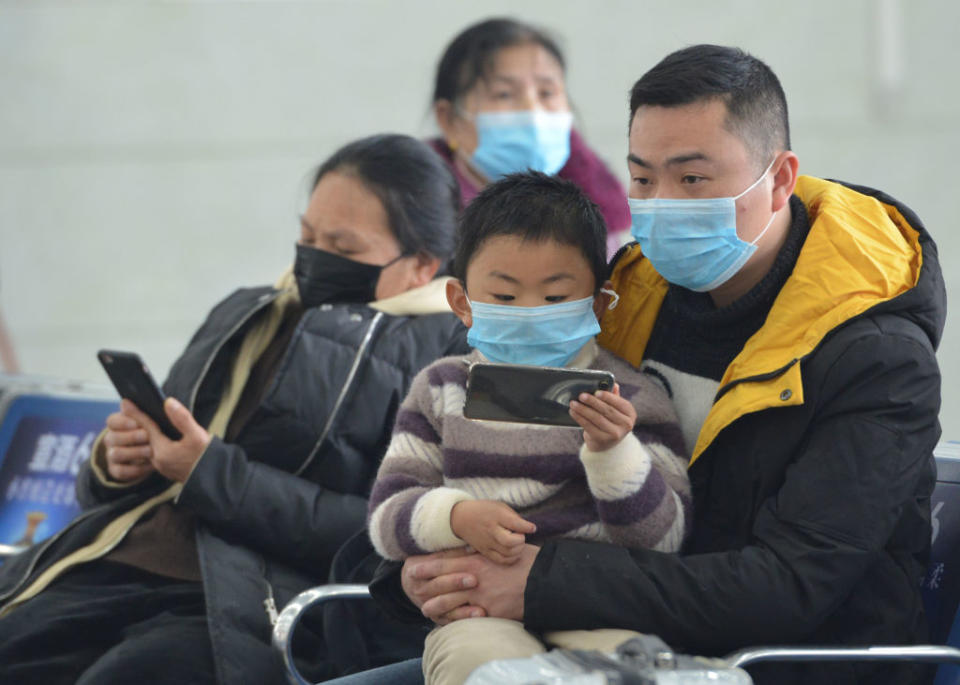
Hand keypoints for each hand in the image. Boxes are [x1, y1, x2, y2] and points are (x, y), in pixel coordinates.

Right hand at [103, 411, 154, 481]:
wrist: (158, 456)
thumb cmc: (154, 433)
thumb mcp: (151, 423)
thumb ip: (141, 414)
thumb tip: (127, 401)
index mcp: (118, 424)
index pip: (112, 420)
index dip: (122, 422)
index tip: (136, 423)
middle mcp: (112, 439)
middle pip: (111, 437)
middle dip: (130, 437)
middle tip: (147, 436)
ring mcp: (112, 455)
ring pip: (115, 454)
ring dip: (134, 452)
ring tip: (151, 451)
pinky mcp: (116, 470)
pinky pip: (120, 471)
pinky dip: (136, 469)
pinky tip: (150, 465)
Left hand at [120, 397, 210, 482]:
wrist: (215, 479)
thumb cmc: (208, 458)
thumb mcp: (197, 435)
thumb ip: (182, 418)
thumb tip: (168, 402)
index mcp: (163, 451)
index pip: (146, 427)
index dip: (136, 413)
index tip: (125, 402)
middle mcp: (158, 460)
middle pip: (143, 437)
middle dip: (136, 422)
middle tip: (129, 408)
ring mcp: (162, 466)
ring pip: (149, 445)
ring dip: (144, 432)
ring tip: (140, 419)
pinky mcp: (168, 468)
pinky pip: (155, 451)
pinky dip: (152, 441)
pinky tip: (154, 434)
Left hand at [406, 544, 538, 624]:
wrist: (544, 580)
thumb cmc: (525, 561)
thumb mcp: (500, 551)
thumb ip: (481, 553)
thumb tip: (467, 551)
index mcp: (475, 561)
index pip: (443, 562)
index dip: (426, 565)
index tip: (413, 566)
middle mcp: (473, 579)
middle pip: (441, 583)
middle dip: (425, 585)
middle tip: (412, 587)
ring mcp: (480, 597)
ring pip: (449, 603)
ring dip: (435, 606)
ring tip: (425, 608)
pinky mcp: (489, 612)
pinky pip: (467, 618)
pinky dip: (456, 619)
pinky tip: (448, 621)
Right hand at [451, 500, 535, 564]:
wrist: (461, 518)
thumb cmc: (485, 510)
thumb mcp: (499, 506)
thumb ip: (514, 517)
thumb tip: (529, 529)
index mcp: (496, 515)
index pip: (515, 524)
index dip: (527, 527)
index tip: (532, 528)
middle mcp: (491, 530)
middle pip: (510, 542)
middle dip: (521, 540)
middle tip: (521, 536)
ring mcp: (487, 543)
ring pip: (508, 553)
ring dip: (518, 550)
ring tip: (517, 543)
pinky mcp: (485, 552)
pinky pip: (501, 560)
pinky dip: (511, 558)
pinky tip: (513, 552)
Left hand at [569, 383, 636, 451]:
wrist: (605, 444)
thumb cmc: (609, 420)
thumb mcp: (615, 409)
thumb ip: (614, 397)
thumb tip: (613, 384)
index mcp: (630, 413)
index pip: (619, 403)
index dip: (607, 397)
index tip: (596, 392)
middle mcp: (626, 425)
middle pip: (607, 410)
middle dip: (592, 402)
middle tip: (581, 395)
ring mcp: (615, 434)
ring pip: (597, 418)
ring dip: (583, 410)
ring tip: (573, 403)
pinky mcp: (603, 440)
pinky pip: (589, 426)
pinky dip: (580, 418)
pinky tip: (573, 412)